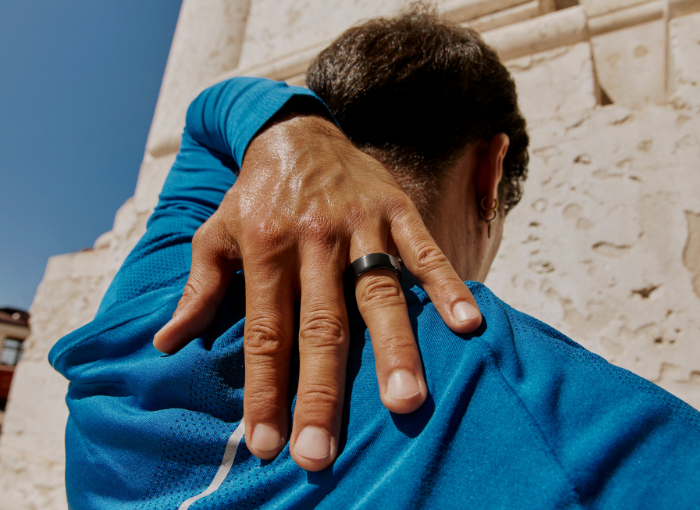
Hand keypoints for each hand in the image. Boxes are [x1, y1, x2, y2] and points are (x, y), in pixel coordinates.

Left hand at [153, 110, 481, 470]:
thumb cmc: (256, 193)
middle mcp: (312, 240)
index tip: (267, 444)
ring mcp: (359, 224)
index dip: (265, 390)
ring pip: (378, 292)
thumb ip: (199, 287)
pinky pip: (424, 250)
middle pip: (320, 326)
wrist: (296, 129)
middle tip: (323, 451)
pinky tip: (466, 324)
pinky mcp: (396, 209)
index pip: (265, 333)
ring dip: (393, 347)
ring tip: (404, 401)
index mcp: (265, 249)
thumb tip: (165, 344)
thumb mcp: (216, 232)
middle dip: (322, 392)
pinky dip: (446, 285)